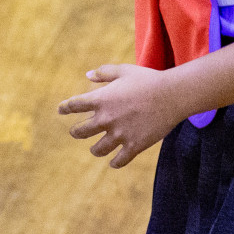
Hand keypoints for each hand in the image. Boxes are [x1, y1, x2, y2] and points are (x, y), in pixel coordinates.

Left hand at [58, 63, 182, 168]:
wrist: (172, 95)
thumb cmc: (148, 79)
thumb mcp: (124, 71)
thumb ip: (104, 72)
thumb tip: (87, 75)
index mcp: (102, 99)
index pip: (74, 105)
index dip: (65, 108)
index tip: (61, 110)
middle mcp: (106, 118)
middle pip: (80, 132)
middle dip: (75, 132)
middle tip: (76, 132)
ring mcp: (120, 134)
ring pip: (97, 150)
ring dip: (94, 149)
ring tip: (95, 148)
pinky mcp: (134, 146)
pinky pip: (119, 161)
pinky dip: (114, 163)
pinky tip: (113, 162)